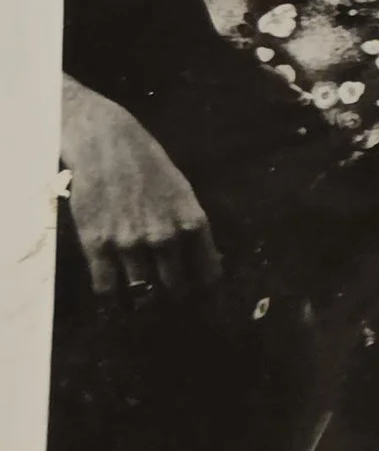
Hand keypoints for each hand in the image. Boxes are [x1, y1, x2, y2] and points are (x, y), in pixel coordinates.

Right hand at [60, 82, 219, 297]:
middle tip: (169, 303)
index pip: (208, 274)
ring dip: (144, 303)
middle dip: (174, 299)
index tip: (202, 299)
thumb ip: (193, 228)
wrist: (105, 143)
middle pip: (176, 289)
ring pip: (143, 293)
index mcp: (193, 223)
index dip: (206, 292)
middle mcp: (165, 237)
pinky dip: (113, 301)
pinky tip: (115, 302)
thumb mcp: (184, 194)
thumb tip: (209, 261)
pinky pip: (107, 288)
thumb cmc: (148, 165)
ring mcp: (130, 243)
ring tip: (142, 306)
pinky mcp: (97, 245)